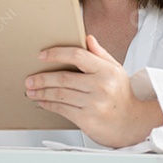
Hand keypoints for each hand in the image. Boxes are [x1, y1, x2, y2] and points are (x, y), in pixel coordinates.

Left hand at [25, 35, 162, 147]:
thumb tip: (87, 38)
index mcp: (107, 70)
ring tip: (31, 90)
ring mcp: (94, 103)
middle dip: (42, 78)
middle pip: (63, 78)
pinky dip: (49, 105)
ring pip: (59, 94)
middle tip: (30, 79)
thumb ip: (100, 54)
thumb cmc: (122, 96)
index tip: (42, 55)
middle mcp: (102, 86)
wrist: (132, 124)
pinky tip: (42, 102)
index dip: (57, 54)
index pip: (78, 56)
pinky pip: (62, 109)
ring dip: (41, 92)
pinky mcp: (87, 119)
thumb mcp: (116, 71)